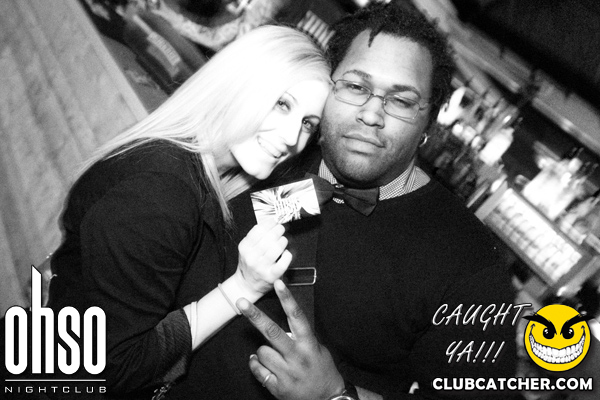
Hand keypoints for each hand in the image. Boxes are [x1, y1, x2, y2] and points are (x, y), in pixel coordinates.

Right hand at [236, 221, 291, 295]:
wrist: (247, 285)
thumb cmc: (249, 264)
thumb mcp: (247, 248)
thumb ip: (256, 236)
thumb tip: (271, 221)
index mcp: (244, 248)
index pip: (258, 230)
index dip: (269, 223)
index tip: (274, 221)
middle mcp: (251, 257)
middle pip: (269, 237)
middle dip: (278, 230)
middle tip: (281, 228)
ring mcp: (261, 267)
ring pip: (277, 248)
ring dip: (283, 241)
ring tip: (283, 240)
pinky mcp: (271, 276)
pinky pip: (283, 262)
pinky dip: (287, 255)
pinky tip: (286, 253)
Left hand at [237, 280, 344, 399]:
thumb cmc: (322, 370)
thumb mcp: (317, 349)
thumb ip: (299, 338)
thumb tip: (278, 327)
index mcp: (309, 344)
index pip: (296, 316)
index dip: (287, 299)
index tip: (278, 283)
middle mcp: (297, 356)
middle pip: (272, 332)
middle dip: (255, 315)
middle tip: (241, 303)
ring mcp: (287, 372)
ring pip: (261, 351)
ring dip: (263, 352)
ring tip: (276, 358)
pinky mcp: (278, 386)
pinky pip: (257, 369)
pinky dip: (257, 365)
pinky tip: (265, 366)